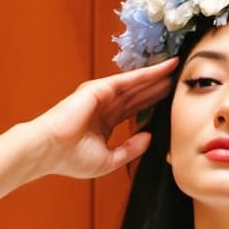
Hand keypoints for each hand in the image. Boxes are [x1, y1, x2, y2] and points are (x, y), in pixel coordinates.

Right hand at [26, 61, 181, 180]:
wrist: (49, 151)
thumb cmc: (70, 159)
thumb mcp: (108, 160)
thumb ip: (130, 149)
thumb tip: (149, 137)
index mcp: (104, 122)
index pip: (134, 109)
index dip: (152, 103)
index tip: (170, 99)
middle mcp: (104, 106)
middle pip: (137, 94)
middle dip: (158, 86)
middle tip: (179, 78)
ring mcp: (101, 95)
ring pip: (135, 84)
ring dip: (155, 76)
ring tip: (175, 68)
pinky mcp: (99, 89)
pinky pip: (128, 80)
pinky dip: (146, 73)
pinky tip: (163, 69)